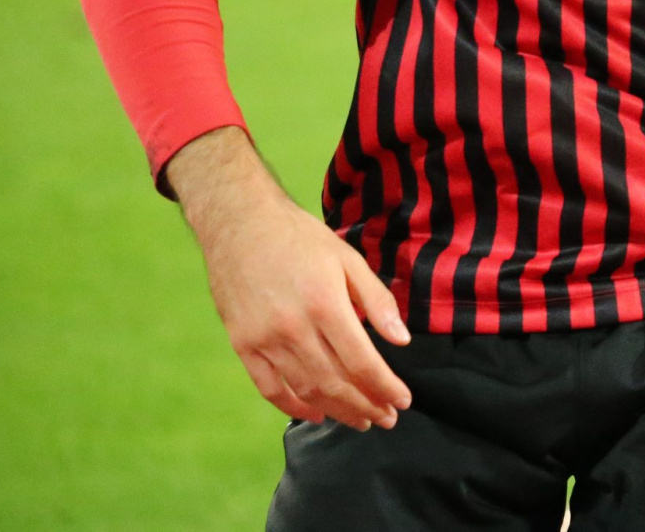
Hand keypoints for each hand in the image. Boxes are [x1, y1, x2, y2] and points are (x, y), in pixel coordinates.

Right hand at [166, 129, 412, 429]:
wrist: (240, 225)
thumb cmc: (301, 239)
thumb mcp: (349, 259)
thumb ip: (377, 302)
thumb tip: (402, 340)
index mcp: (325, 305)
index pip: (362, 362)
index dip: (385, 387)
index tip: (404, 401)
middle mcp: (293, 328)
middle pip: (336, 383)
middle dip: (367, 406)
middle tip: (388, 419)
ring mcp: (264, 340)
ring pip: (305, 391)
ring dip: (337, 411)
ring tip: (361, 420)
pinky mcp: (242, 345)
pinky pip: (269, 388)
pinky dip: (293, 407)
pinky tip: (316, 413)